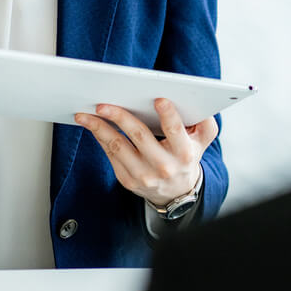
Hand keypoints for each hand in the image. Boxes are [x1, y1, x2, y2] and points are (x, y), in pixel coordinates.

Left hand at [75, 98, 217, 208]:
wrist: (176, 192)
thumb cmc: (187, 156)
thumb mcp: (202, 141)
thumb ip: (205, 123)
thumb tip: (199, 104)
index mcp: (184, 153)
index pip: (175, 132)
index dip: (168, 115)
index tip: (158, 99)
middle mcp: (163, 166)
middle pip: (139, 136)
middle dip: (120, 117)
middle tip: (103, 104)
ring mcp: (144, 176)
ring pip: (118, 146)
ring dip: (99, 128)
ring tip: (84, 114)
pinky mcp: (127, 180)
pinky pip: (110, 155)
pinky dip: (99, 137)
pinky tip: (91, 125)